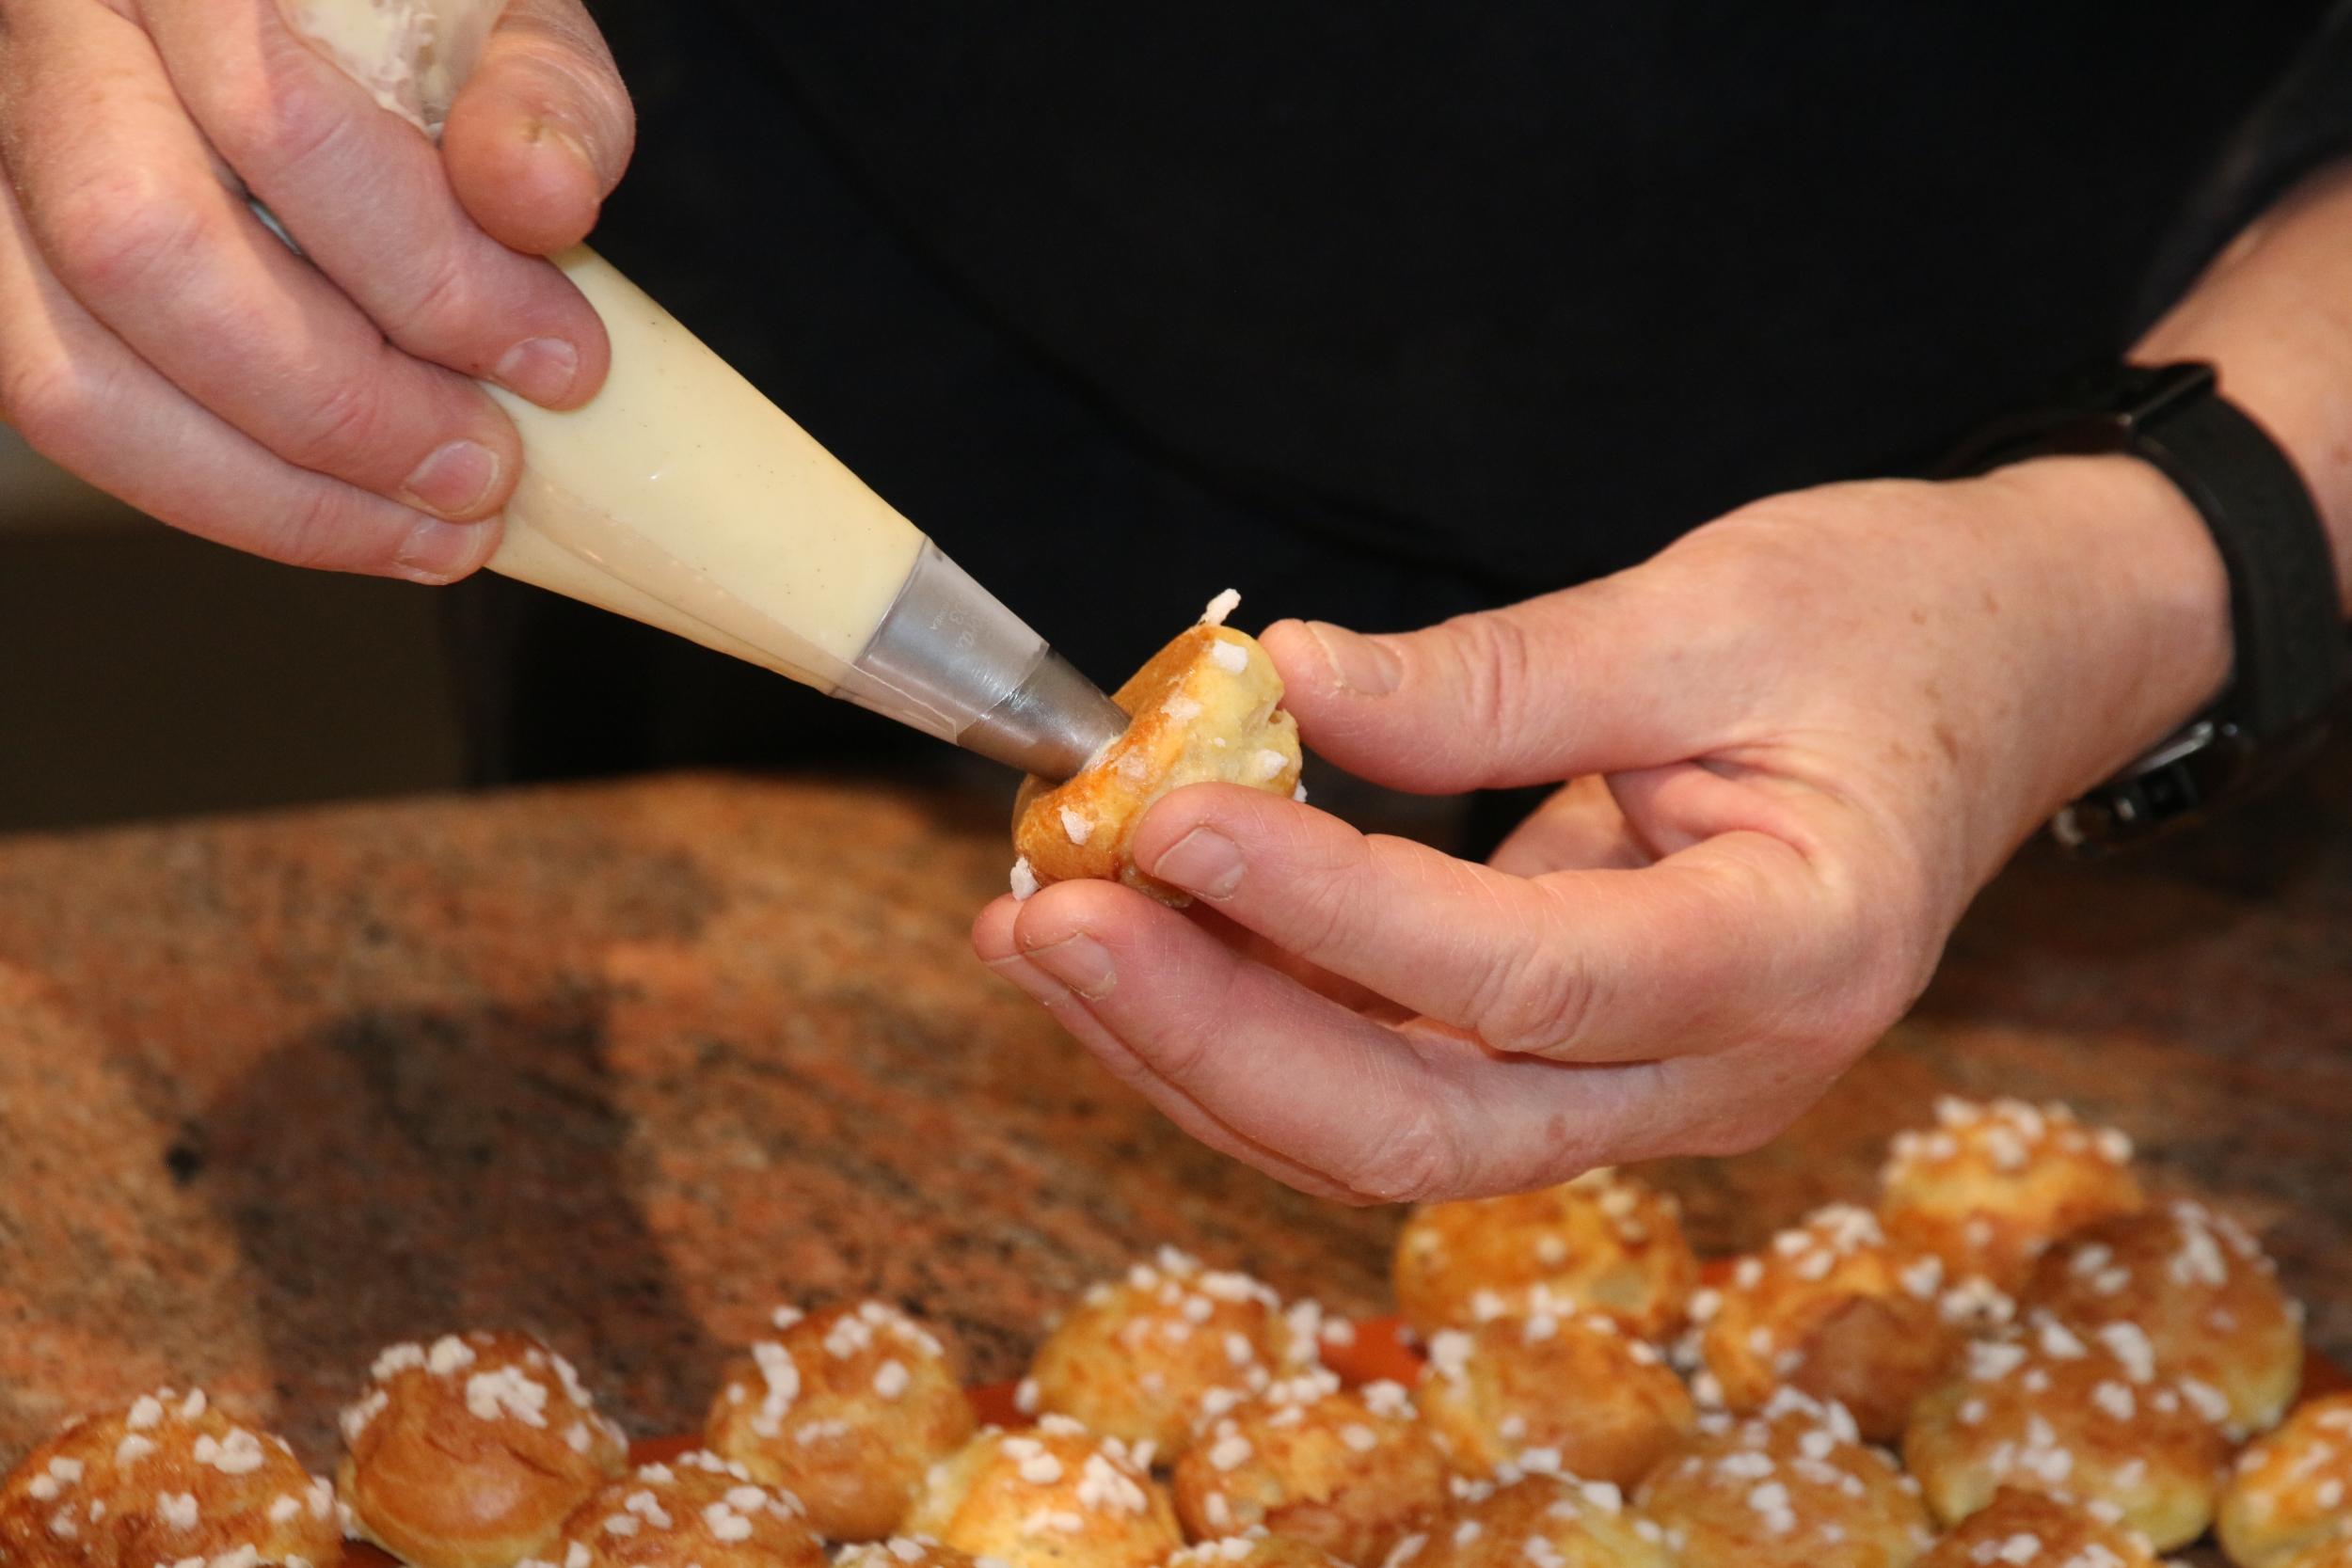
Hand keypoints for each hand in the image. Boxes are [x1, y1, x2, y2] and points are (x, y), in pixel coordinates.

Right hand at [0, 0, 632, 579]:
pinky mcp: (2, 271)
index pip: (279, 119)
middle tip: (484, 469)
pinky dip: (216, 492)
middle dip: (342, 404)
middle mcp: (49, 43)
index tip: (559, 363)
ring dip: (271, 489)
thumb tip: (538, 196)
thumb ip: (538, 93)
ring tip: (433, 526)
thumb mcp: (500, 24)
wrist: (304, 35)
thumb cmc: (407, 28)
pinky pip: (66, 412)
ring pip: (68, 370)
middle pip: (145, 251)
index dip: (432, 274)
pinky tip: (345, 517)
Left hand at [975, 455, 2231, 1201]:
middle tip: (1046, 921)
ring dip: (1199, 1044)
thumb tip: (1274, 687)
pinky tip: (1142, 935)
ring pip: (1384, 1129)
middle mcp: (1717, 1071)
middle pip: (1422, 1125)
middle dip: (1211, 1035)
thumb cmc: (1892, 625)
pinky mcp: (1574, 1057)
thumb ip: (1493, 676)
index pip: (1520, 978)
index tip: (1170, 810)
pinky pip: (1391, 1074)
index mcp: (1794, 954)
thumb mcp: (1708, 609)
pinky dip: (1256, 1016)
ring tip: (1043, 927)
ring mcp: (1641, 1086)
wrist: (2004, 668)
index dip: (1328, 908)